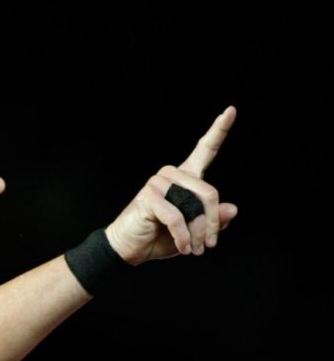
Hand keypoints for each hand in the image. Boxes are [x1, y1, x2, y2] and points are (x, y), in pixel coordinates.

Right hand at [105, 107, 238, 264]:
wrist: (128, 250)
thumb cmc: (159, 238)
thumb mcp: (194, 232)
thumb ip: (212, 221)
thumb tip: (232, 209)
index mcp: (184, 178)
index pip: (205, 150)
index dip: (219, 130)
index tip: (231, 110)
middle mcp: (171, 175)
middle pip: (209, 193)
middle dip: (211, 224)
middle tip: (207, 245)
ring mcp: (158, 183)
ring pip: (194, 207)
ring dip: (197, 233)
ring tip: (193, 250)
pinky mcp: (149, 197)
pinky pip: (177, 217)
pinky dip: (183, 237)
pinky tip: (182, 247)